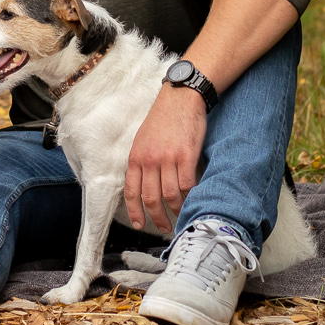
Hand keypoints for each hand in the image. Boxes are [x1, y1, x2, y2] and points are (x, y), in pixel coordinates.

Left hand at [125, 85, 206, 234]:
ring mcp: (168, 159)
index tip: (140, 225)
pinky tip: (193, 200)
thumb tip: (145, 184)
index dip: (135, 212)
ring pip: (170, 195)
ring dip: (176, 210)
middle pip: (151, 198)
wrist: (181, 98)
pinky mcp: (186, 156)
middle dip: (157, 217)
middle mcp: (149, 160)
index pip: (131, 191)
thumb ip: (143, 161)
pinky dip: (190, 197)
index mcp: (136, 157)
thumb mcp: (144, 139)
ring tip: (181, 216)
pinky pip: (187, 185)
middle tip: (165, 227)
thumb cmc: (164, 118)